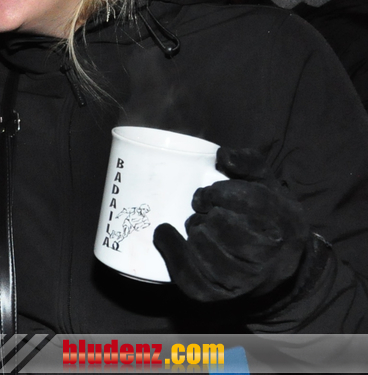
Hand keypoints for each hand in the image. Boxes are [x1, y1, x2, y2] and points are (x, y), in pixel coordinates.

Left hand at [153, 145, 310, 301]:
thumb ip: (248, 162)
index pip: (248, 202)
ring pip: (203, 249)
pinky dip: (173, 253)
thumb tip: (223, 154)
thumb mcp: (267, 184)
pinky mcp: (220, 295)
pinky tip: (165, 235)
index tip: (209, 193)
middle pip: (221, 225)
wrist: (277, 266)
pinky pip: (189, 277)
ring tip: (200, 226)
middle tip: (205, 211)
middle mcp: (269, 256)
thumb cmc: (267, 216)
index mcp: (283, 222)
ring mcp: (244, 280)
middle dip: (206, 214)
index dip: (220, 194)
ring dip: (194, 231)